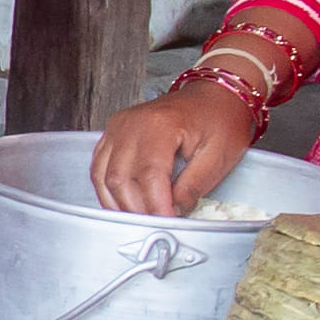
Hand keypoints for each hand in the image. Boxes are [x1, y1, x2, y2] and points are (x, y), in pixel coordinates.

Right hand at [92, 75, 256, 215]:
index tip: (168, 224)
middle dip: (137, 209)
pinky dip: (109, 190)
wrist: (214, 94)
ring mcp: (118, 127)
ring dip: (119, 204)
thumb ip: (193, 186)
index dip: (155, 205)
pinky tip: (125, 203)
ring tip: (142, 218)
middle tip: (157, 225)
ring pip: (103, 177)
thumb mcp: (219, 155)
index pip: (149, 175)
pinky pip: (99, 167)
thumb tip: (173, 211)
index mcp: (160, 125)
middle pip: (120, 178)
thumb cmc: (220, 119)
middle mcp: (131, 124)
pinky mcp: (113, 133)